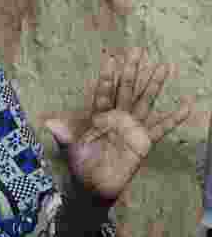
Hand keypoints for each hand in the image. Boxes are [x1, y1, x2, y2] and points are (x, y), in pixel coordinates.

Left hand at [45, 48, 192, 203]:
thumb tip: (50, 123)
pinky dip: (174, 117)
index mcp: (97, 116)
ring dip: (153, 84)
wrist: (94, 186)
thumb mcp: (70, 149)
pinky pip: (161, 127)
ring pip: (144, 101)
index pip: (104, 93)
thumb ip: (64, 134)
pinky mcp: (143, 141)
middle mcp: (116, 118)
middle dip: (132, 71)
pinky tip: (186, 105)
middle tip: (138, 50)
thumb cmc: (81, 165)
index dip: (108, 77)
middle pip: (125, 90)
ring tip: (163, 66)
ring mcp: (131, 127)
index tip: (111, 59)